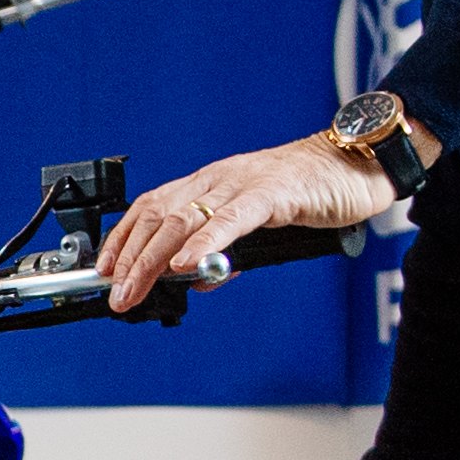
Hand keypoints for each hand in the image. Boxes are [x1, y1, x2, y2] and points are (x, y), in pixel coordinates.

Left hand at [100, 135, 394, 312]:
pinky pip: (232, 219)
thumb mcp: (255, 226)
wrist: (357, 164)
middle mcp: (217, 179)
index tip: (102, 271)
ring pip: (184, 219)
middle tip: (114, 295)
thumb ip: (224, 250)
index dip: (122, 239)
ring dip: (153, 259)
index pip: (150, 208)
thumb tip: (193, 279)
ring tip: (135, 288)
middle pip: (158, 217)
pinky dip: (205, 243)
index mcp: (209, 184)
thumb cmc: (308, 192)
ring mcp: (242, 184)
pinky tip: (186, 265)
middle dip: (129, 259)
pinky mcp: (273, 193)